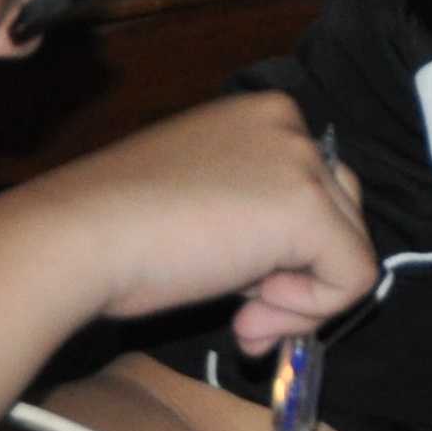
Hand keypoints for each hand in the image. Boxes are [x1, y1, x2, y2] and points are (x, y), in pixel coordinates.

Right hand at [0, 91, 371, 347]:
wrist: (78, 237)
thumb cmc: (118, 227)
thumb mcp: (203, 204)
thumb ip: (254, 224)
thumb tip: (285, 280)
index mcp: (263, 114)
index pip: (315, 187)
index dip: (285, 248)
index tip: (237, 281)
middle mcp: (290, 124)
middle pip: (342, 215)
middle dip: (300, 276)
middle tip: (245, 311)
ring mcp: (302, 162)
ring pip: (351, 248)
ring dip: (301, 300)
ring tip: (243, 316)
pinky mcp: (308, 209)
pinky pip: (353, 277)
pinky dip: (310, 312)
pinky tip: (250, 314)